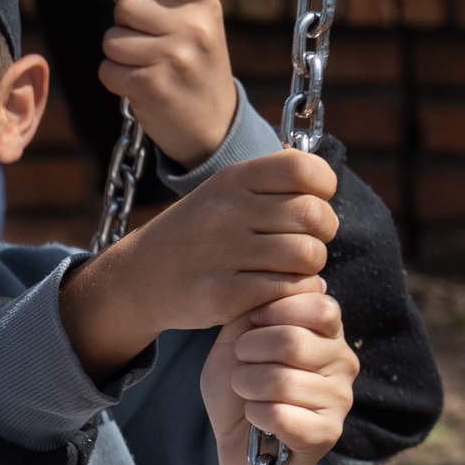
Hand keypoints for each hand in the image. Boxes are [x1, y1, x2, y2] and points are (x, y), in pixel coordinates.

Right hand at [58, 149, 338, 378]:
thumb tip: (324, 178)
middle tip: (304, 242)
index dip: (323, 187)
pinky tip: (275, 289)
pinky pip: (288, 289)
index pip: (304, 169)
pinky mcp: (223, 294)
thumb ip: (270, 181)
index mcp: (231, 179)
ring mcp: (223, 253)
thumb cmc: (197, 233)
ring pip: (308, 256)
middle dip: (322, 232)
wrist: (140, 276)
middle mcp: (226, 211)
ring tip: (289, 268)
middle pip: (314, 215)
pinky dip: (292, 292)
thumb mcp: (223, 193)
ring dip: (309, 266)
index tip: (311, 201)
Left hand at [100, 0, 237, 168]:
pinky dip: (115, 77)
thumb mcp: (187, 24)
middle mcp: (195, 28)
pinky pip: (108, 69)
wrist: (213, 125)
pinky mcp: (153, 87)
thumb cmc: (193, 64)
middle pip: (127, 3)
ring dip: (118, 53)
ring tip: (145, 63)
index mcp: (206, 5)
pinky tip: (138, 83)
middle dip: (124, 21)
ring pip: (112, 39)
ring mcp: (176, 58)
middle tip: (146, 39)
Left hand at [202, 284, 357, 464]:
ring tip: (246, 393)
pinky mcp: (327, 434)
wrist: (235, 441)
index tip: (251, 323)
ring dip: (246, 386)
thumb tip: (274, 291)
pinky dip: (255, 414)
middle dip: (249, 351)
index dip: (275, 309)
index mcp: (327, 333)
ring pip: (281, 380)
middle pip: (293, 341)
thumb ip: (253, 314)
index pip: (319, 305)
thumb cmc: (238, 386)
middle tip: (241, 364)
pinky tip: (257, 418)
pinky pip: (280, 414)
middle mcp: (343, 363)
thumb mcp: (236, 341)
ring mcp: (340, 400)